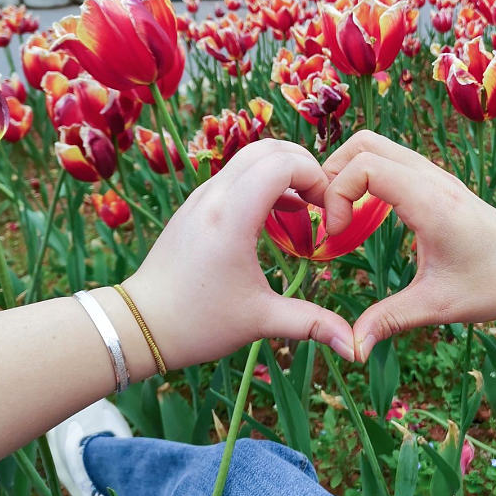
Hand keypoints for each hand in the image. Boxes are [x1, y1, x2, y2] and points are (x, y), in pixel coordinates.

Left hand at [124, 139, 355, 366]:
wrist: (139, 324)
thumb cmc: (198, 323)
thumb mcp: (260, 321)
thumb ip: (312, 324)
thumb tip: (356, 347)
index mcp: (232, 217)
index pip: (283, 163)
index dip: (316, 176)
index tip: (329, 210)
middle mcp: (215, 196)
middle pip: (268, 148)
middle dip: (304, 165)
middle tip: (323, 200)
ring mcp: (202, 196)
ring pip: (250, 157)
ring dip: (283, 171)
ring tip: (305, 207)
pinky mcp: (195, 204)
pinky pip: (235, 174)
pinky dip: (263, 181)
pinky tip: (280, 214)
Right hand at [323, 131, 495, 361]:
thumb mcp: (439, 305)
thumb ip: (391, 320)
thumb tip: (353, 348)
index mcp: (429, 201)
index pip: (364, 166)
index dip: (336, 193)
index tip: (336, 234)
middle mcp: (430, 178)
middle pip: (364, 143)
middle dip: (332, 173)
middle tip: (328, 217)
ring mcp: (434, 176)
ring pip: (376, 146)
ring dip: (348, 172)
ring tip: (340, 215)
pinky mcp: (436, 183)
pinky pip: (390, 160)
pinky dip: (365, 175)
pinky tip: (364, 215)